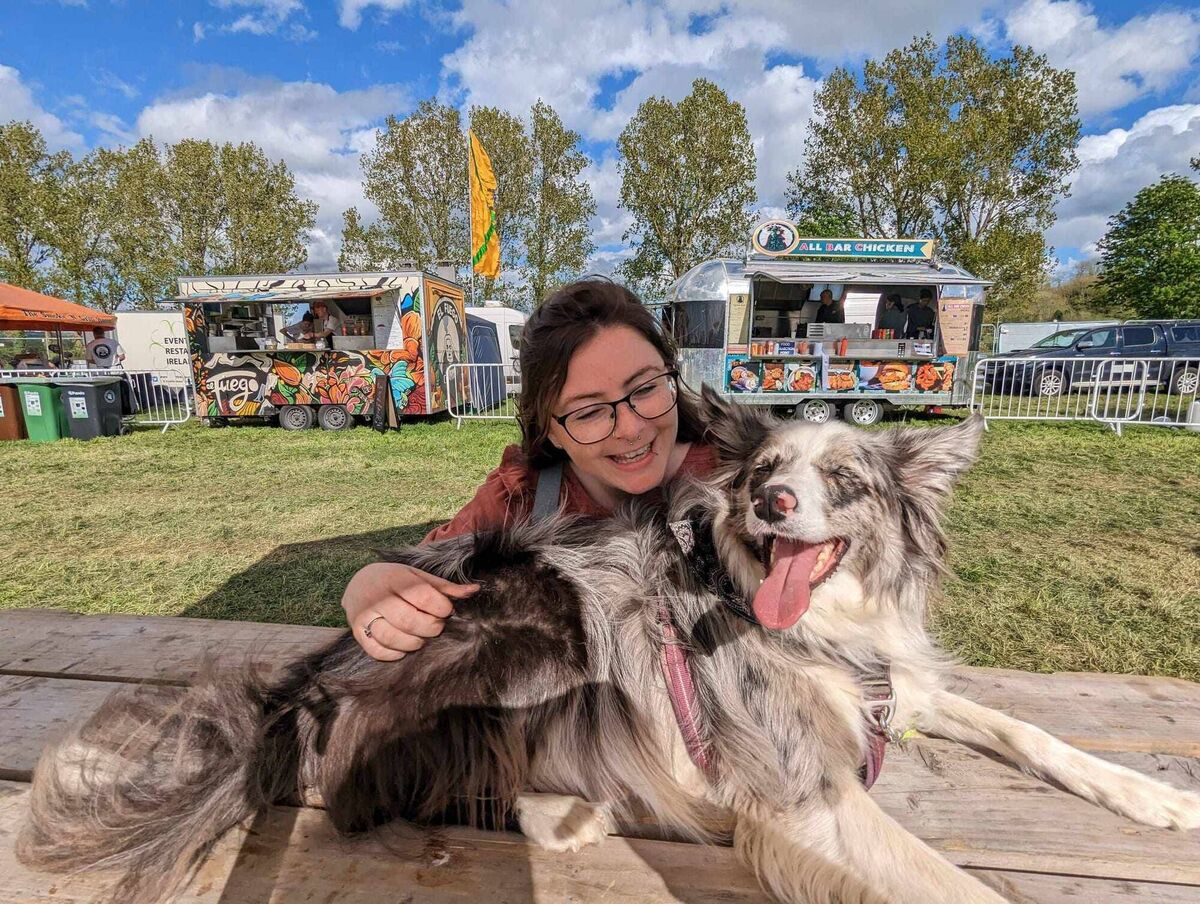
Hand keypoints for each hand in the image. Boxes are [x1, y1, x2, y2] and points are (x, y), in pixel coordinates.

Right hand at [342, 562, 478, 660]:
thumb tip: (475, 591)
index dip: (441, 608)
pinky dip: (395, 653)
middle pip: (410, 620)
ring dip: (415, 642)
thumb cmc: (396, 580)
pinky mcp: (357, 632)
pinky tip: (405, 646)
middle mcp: (376, 597)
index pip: (423, 597)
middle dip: (431, 627)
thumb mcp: (418, 576)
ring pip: (393, 637)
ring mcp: (363, 616)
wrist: (359, 583)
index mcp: (394, 577)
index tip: (446, 611)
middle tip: (436, 625)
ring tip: (422, 636)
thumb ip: (445, 587)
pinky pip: (378, 651)